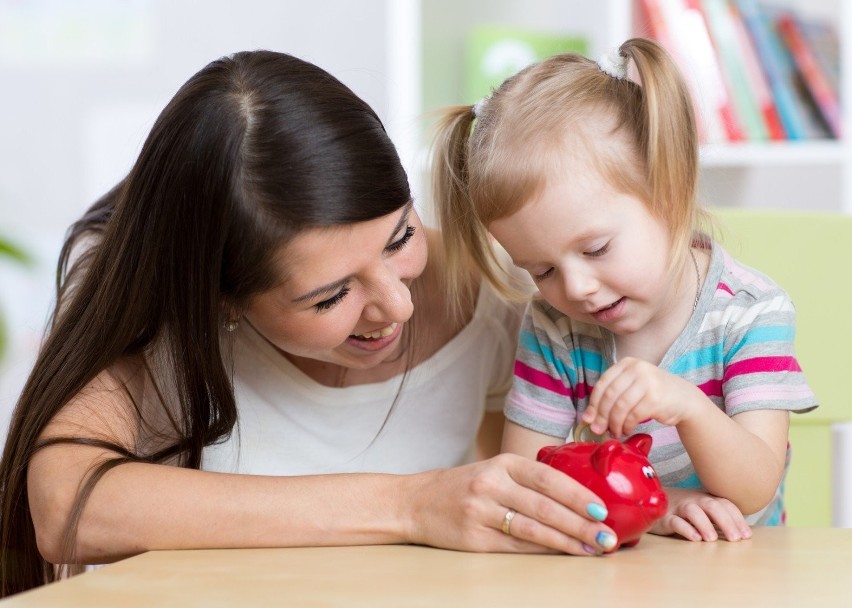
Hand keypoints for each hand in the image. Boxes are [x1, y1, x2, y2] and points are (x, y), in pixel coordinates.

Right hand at [403, 453, 617, 554]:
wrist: (415, 503)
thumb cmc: (463, 487)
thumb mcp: (493, 471)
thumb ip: (528, 481)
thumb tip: (580, 500)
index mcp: (501, 463)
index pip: (547, 477)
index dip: (577, 494)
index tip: (602, 509)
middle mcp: (491, 485)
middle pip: (544, 506)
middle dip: (581, 524)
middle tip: (607, 536)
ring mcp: (481, 512)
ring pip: (533, 530)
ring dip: (567, 542)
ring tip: (592, 549)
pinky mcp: (474, 539)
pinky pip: (516, 548)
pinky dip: (544, 552)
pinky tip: (562, 554)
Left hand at [581, 357, 704, 436]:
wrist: (685, 399)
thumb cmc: (654, 394)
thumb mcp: (632, 387)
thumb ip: (612, 397)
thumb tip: (588, 419)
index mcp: (627, 363)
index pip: (602, 384)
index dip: (593, 404)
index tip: (588, 419)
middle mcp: (637, 369)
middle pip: (609, 396)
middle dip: (601, 416)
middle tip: (598, 430)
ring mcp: (647, 382)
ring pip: (620, 407)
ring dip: (614, 423)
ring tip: (614, 432)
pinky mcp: (655, 398)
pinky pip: (633, 415)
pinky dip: (627, 426)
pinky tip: (627, 430)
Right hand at [650, 488, 751, 541]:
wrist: (651, 501)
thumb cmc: (682, 510)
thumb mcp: (702, 510)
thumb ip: (719, 519)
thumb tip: (742, 534)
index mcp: (706, 499)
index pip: (725, 504)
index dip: (737, 519)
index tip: (746, 536)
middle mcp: (694, 501)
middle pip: (712, 506)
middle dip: (726, 522)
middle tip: (735, 539)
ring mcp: (679, 508)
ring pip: (693, 511)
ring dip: (705, 524)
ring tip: (712, 539)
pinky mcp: (665, 518)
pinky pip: (675, 521)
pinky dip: (685, 528)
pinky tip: (694, 538)